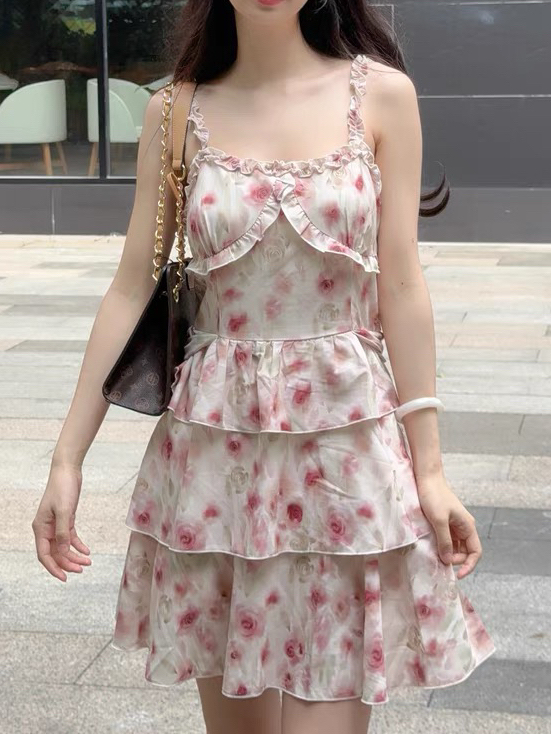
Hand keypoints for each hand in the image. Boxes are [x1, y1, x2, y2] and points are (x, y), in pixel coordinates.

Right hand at [32, 463, 91, 581]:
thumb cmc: (63, 488)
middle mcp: (46, 529)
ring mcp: (56, 525)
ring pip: (63, 547)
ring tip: (88, 562)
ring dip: (74, 556)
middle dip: (67, 563)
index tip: (65, 578)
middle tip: (82, 570)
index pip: (44, 555)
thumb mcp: (64, 511)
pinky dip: (78, 545)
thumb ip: (63, 533)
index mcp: (40, 528)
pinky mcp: (66, 520)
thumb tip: (62, 552)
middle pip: (55, 553)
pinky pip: (70, 538)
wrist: (68, 471)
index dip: (54, 568)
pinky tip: (86, 551)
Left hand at [415, 472, 480, 578]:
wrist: (426, 478)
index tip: (458, 575)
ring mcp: (453, 526)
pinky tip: (431, 547)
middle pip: (465, 552)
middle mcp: (463, 527)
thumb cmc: (434, 496)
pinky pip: (446, 540)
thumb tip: (448, 561)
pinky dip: (441, 546)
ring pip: (455, 547)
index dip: (469, 565)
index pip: (475, 552)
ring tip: (434, 555)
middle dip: (455, 560)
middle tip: (440, 561)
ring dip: (447, 554)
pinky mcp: (444, 523)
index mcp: (468, 526)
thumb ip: (445, 541)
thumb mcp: (439, 520)